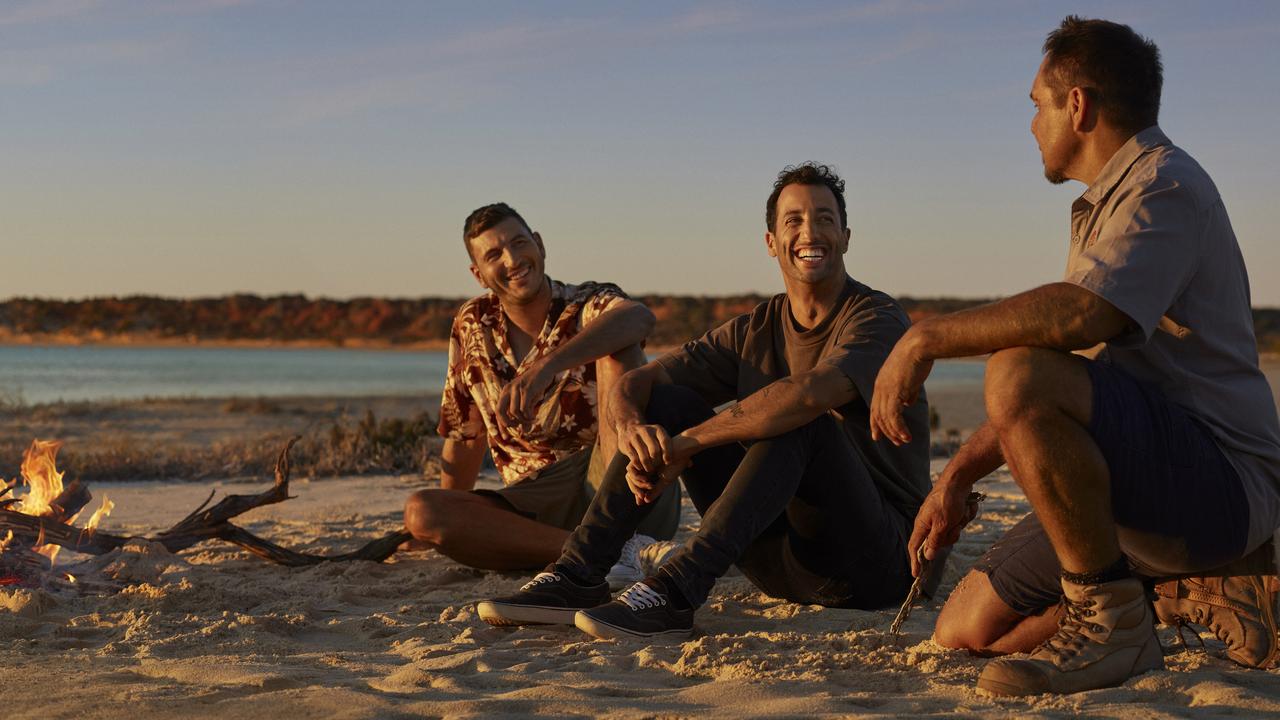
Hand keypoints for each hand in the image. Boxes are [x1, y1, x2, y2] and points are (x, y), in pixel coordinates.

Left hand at [495, 359, 554, 433]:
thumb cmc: (535, 386)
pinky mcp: (526, 390)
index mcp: (505, 393)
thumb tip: (524, 430)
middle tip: (518, 428)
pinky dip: (529, 416)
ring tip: (531, 421)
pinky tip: (534, 418)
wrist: (544, 369)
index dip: (501, 426)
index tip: (506, 438)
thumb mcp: (528, 400)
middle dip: (508, 424)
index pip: (498, 412)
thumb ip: (524, 414)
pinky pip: (524, 408)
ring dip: (523, 420)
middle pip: (500, 412)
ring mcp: (516, 390)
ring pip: (514, 412)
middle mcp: (508, 391)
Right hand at [616, 422, 673, 472]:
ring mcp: (635, 437)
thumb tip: (690, 464)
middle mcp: (646, 431)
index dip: (668, 454)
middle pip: (655, 451)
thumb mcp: (660, 437)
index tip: (668, 462)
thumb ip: (674, 449)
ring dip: (648, 466)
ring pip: (644, 457)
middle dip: (657, 462)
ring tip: (650, 469)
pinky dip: (639, 465)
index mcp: (657, 429)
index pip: (665, 442)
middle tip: (657, 468)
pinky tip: (641, 467)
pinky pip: (634, 459)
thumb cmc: (650, 437)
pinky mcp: (626, 444)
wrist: (628, 426)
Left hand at [624, 432, 698, 504]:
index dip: (637, 492)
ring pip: (629, 475)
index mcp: (647, 472)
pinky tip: (647, 480)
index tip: (643, 501)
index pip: (636, 484)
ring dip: (637, 484)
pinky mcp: (640, 456)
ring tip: (650, 486)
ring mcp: (641, 462)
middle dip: (635, 490)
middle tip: (643, 497)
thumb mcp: (665, 481)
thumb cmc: (675, 465)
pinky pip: (630, 469)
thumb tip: (645, 502)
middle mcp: (643, 467)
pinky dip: (636, 477)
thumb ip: (655, 491)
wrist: (681, 451)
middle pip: (630, 480)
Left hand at [870, 330, 932, 445]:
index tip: (877, 436)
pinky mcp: (895, 392)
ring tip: (904, 442)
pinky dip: (899, 429)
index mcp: (881, 382)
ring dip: (894, 432)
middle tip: (897, 443)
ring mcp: (886, 390)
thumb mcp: (910, 376)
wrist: (919, 344)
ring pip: (885, 418)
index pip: (875, 407)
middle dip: (886, 431)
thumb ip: (907, 391)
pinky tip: (907, 436)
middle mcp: (880, 387)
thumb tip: (907, 404)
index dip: (875, 422)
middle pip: (878, 415)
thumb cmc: (918, 356)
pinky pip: (894, 417)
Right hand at [907, 477, 979, 576]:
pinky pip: (959, 524)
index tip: (916, 575)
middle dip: (950, 536)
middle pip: (938, 543)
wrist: (959, 481)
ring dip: (959, 525)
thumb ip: (935, 541)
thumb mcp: (942, 524)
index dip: (915, 562)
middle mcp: (929, 523)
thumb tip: (927, 556)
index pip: (914, 547)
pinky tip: (965, 508)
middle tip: (955, 526)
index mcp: (922, 525)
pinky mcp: (951, 515)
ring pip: (951, 534)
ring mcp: (940, 519)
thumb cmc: (948, 501)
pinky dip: (964, 518)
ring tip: (960, 513)